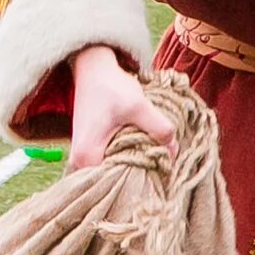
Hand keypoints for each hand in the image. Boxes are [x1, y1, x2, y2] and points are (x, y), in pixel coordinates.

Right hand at [66, 44, 171, 169]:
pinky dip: (129, 159)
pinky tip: (145, 151)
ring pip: (116, 171)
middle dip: (139, 175)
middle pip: (115, 181)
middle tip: (162, 166)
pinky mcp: (92, 151)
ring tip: (155, 158)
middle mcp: (80, 163)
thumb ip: (159, 128)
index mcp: (86, 157)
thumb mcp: (138, 106)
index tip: (160, 173)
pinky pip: (113, 163)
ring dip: (136, 166)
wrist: (94, 70)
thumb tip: (174, 151)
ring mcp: (84, 158)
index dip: (140, 181)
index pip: (115, 184)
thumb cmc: (112, 87)